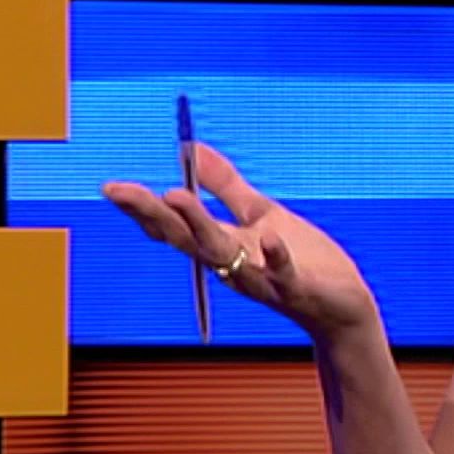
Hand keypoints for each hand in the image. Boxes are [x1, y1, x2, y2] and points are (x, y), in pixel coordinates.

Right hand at [102, 142, 376, 339]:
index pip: (173, 227)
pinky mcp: (296, 286)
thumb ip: (224, 186)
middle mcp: (232, 264)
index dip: (143, 209)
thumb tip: (190, 148)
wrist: (341, 305)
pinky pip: (281, 273)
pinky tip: (268, 237)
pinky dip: (275, 257)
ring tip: (174, 196)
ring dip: (198, 227)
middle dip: (154, 213)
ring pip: (222, 255)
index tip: (112, 188)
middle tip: (122, 191)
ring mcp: (261, 277)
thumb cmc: (300, 260)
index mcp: (222, 245)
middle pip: (186, 238)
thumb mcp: (259, 215)